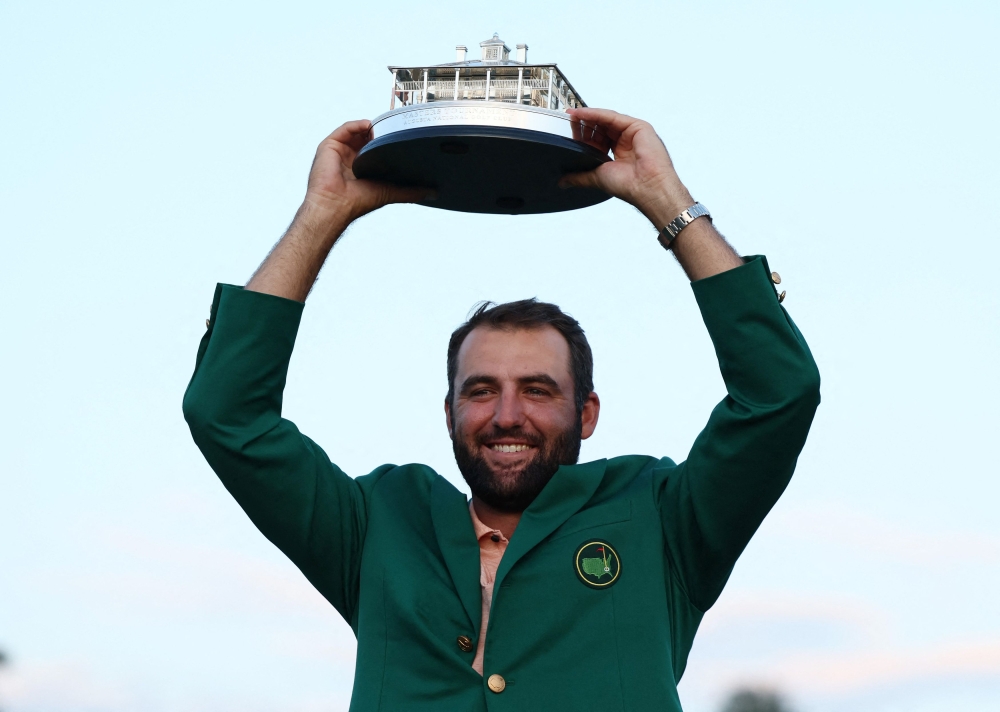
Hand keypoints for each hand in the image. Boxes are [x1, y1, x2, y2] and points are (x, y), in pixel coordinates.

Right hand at [302, 120, 431, 223]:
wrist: (336, 203)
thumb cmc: (358, 201)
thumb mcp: (390, 192)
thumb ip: (411, 192)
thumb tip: (433, 193)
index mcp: (362, 169)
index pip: (376, 149)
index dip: (387, 142)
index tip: (401, 137)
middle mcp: (350, 159)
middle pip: (366, 138)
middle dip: (380, 132)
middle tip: (394, 128)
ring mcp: (340, 151)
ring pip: (357, 132)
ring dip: (370, 127)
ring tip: (383, 127)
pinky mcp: (330, 146)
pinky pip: (345, 129)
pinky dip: (357, 125)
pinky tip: (369, 125)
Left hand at [560, 108, 695, 227]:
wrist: (646, 187)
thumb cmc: (629, 185)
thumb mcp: (596, 178)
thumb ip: (579, 177)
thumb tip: (563, 181)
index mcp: (618, 155)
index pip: (597, 139)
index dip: (582, 135)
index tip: (569, 130)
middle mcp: (625, 142)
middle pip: (601, 127)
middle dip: (584, 124)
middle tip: (569, 120)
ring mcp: (632, 133)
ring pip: (606, 119)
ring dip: (588, 116)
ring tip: (573, 115)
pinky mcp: (638, 126)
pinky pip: (612, 117)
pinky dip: (596, 114)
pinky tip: (583, 114)